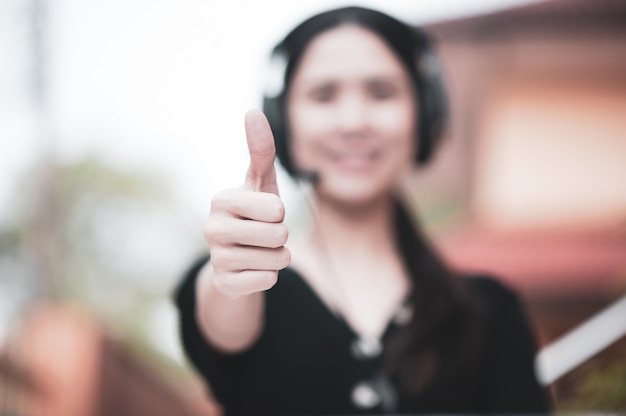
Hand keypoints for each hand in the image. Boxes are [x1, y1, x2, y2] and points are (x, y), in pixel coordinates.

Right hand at [204, 109, 289, 297]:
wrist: (235, 260)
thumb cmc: (254, 215)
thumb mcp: (260, 184)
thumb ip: (260, 151)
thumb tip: (252, 112)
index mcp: (221, 200)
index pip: (276, 209)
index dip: (279, 213)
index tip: (264, 213)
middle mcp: (212, 228)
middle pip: (278, 235)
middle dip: (281, 238)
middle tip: (264, 236)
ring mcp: (216, 258)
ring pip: (276, 260)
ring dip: (277, 258)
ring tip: (260, 252)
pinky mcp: (225, 284)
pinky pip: (267, 281)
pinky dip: (269, 276)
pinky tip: (253, 270)